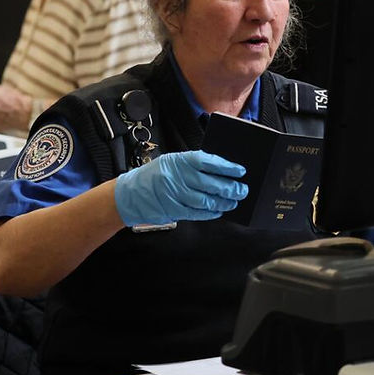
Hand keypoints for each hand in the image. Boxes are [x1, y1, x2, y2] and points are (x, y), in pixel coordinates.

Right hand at [114, 151, 247, 226]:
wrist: (131, 193)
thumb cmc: (156, 174)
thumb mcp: (173, 162)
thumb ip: (194, 164)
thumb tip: (222, 170)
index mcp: (179, 161)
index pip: (208, 162)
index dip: (226, 167)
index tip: (240, 170)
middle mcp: (177, 177)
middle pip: (210, 183)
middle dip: (230, 187)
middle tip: (243, 190)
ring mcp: (175, 195)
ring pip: (205, 200)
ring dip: (223, 202)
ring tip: (234, 201)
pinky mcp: (174, 210)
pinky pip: (197, 213)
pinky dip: (210, 213)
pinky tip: (219, 211)